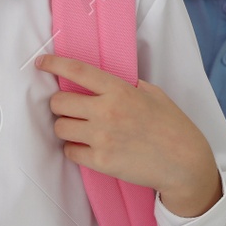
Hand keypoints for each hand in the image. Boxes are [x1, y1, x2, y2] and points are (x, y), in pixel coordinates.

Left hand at [38, 54, 221, 217]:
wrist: (184, 163)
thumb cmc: (172, 126)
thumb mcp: (153, 94)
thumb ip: (126, 86)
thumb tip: (103, 83)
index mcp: (119, 90)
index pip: (78, 71)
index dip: (55, 65)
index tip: (42, 63)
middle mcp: (106, 111)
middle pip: (59, 102)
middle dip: (60, 105)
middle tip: (71, 109)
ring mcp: (102, 138)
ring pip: (60, 128)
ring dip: (66, 128)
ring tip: (81, 130)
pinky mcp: (101, 162)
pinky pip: (70, 152)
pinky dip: (75, 149)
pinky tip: (88, 148)